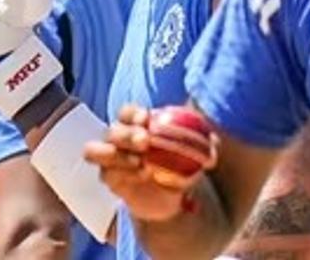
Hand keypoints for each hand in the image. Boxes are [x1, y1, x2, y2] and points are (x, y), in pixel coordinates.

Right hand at [84, 105, 214, 221]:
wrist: (171, 195)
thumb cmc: (180, 164)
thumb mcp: (194, 151)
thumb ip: (202, 142)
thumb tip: (214, 139)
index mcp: (136, 125)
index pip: (126, 112)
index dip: (133, 113)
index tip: (146, 118)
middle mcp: (119, 140)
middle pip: (111, 130)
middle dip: (126, 134)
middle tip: (145, 140)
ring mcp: (111, 160)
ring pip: (95, 150)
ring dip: (114, 154)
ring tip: (138, 161)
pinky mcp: (111, 179)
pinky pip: (106, 174)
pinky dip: (121, 174)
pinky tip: (141, 176)